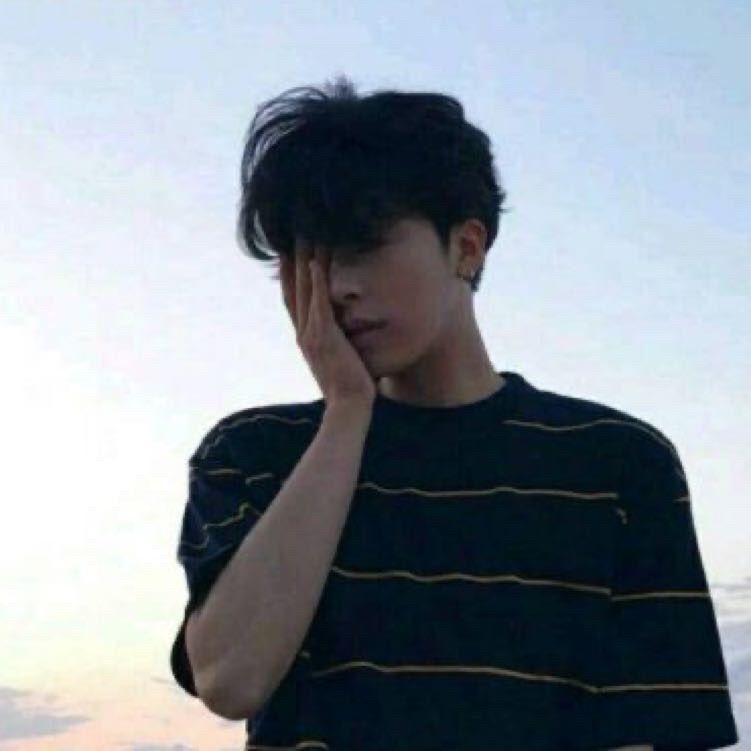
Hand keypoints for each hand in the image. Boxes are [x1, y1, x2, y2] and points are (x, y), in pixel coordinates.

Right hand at [278, 243, 376, 406]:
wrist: (349, 408)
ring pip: (303, 289)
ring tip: (305, 234)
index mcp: (305, 336)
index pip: (293, 296)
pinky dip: (316, 281)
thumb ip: (337, 341)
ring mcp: (312, 334)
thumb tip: (346, 330)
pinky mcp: (326, 337)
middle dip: (292, 256)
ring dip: (303, 260)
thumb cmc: (351, 387)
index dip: (288, 271)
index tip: (289, 246)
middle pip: (293, 286)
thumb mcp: (340, 359)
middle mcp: (303, 332)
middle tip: (292, 229)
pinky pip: (319, 303)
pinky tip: (317, 261)